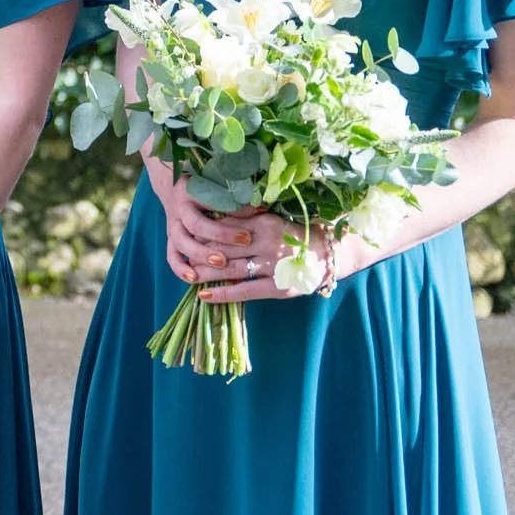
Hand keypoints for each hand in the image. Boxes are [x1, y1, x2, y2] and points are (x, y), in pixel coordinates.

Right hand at [151, 158, 253, 285]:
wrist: (174, 188)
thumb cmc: (206, 188)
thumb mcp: (219, 186)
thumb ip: (236, 198)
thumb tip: (262, 208)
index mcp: (193, 191)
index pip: (214, 200)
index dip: (237, 209)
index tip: (260, 213)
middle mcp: (181, 208)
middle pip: (196, 224)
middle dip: (220, 234)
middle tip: (245, 240)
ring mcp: (173, 225)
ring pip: (181, 242)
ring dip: (201, 253)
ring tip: (221, 262)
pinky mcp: (171, 240)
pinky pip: (171, 256)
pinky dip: (181, 268)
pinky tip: (194, 278)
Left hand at [187, 211, 354, 304]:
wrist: (330, 254)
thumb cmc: (295, 235)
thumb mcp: (272, 220)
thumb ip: (246, 219)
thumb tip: (211, 219)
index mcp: (265, 222)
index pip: (225, 225)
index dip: (204, 231)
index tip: (188, 234)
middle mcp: (267, 243)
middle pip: (223, 247)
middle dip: (200, 252)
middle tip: (184, 254)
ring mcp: (273, 266)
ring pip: (230, 269)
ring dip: (205, 272)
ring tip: (188, 273)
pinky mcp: (278, 288)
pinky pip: (244, 291)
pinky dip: (222, 294)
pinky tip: (203, 295)